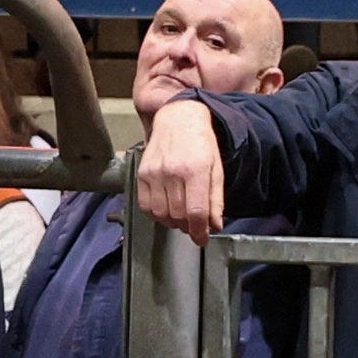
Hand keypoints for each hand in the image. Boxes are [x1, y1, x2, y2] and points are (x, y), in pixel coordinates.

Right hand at [135, 95, 229, 239]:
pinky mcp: (142, 174)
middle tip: (194, 224)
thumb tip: (215, 226)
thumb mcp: (216, 169)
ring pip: (161, 214)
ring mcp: (154, 173)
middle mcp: (172, 172)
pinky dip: (156, 214)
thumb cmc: (201, 143)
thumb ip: (216, 199)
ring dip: (172, 222)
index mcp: (195, 169)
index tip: (202, 239)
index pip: (195, 211)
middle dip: (188, 226)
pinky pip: (145, 206)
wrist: (178, 118)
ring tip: (181, 215)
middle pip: (178, 216)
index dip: (199, 232)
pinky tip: (166, 208)